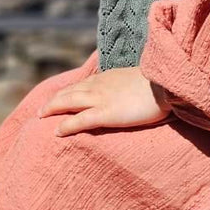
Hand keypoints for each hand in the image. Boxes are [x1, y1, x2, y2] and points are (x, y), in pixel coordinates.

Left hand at [39, 66, 171, 135]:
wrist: (167, 85)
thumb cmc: (160, 85)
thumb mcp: (140, 80)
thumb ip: (129, 85)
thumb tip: (131, 92)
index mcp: (109, 77)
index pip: (83, 83)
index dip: (69, 90)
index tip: (60, 95)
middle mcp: (100, 86)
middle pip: (69, 91)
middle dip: (54, 100)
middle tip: (42, 109)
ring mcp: (101, 99)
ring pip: (68, 102)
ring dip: (52, 109)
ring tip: (42, 117)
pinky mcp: (106, 113)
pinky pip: (79, 120)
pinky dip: (66, 125)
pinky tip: (56, 132)